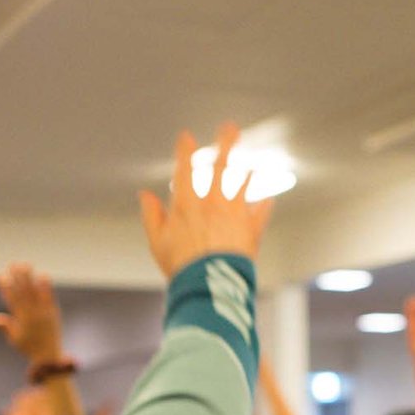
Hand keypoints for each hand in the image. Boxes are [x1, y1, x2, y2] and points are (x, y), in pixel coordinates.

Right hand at [0, 263, 63, 363]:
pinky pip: (49, 297)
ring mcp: (43, 313)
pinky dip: (46, 286)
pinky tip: (42, 275)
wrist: (48, 356)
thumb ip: (5, 327)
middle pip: (23, 292)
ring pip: (35, 292)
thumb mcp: (14, 339)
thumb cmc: (29, 347)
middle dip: (17, 277)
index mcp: (20, 320)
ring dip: (29, 277)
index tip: (0, 276)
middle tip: (12, 264)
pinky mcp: (53, 312)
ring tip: (25, 264)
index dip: (5, 287)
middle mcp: (31, 314)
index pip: (11, 300)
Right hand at [138, 123, 273, 279]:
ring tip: (252, 162)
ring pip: (244, 184)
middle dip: (226, 143)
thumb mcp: (158, 243)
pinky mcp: (252, 229)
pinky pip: (262, 211)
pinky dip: (265, 203)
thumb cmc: (182, 267)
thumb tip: (145, 195)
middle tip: (230, 127)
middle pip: (221, 166)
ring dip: (248, 170)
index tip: (186, 136)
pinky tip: (269, 197)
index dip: (185, 150)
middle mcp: (213, 203)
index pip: (185, 169)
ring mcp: (235, 214)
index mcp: (187, 204)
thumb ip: (152, 216)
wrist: (212, 287)